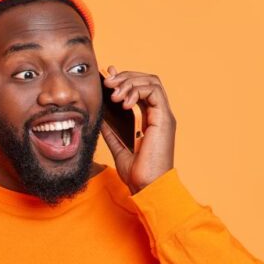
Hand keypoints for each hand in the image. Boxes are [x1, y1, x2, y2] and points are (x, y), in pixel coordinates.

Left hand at [100, 66, 176, 194]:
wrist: (147, 186)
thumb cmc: (137, 172)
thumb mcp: (117, 145)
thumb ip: (111, 129)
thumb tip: (99, 114)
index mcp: (151, 119)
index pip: (140, 89)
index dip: (125, 80)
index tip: (107, 79)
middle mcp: (159, 114)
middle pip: (147, 80)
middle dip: (125, 77)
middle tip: (107, 82)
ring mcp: (163, 115)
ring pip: (151, 82)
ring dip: (129, 82)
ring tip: (113, 93)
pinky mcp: (164, 119)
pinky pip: (154, 91)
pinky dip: (137, 90)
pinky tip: (124, 102)